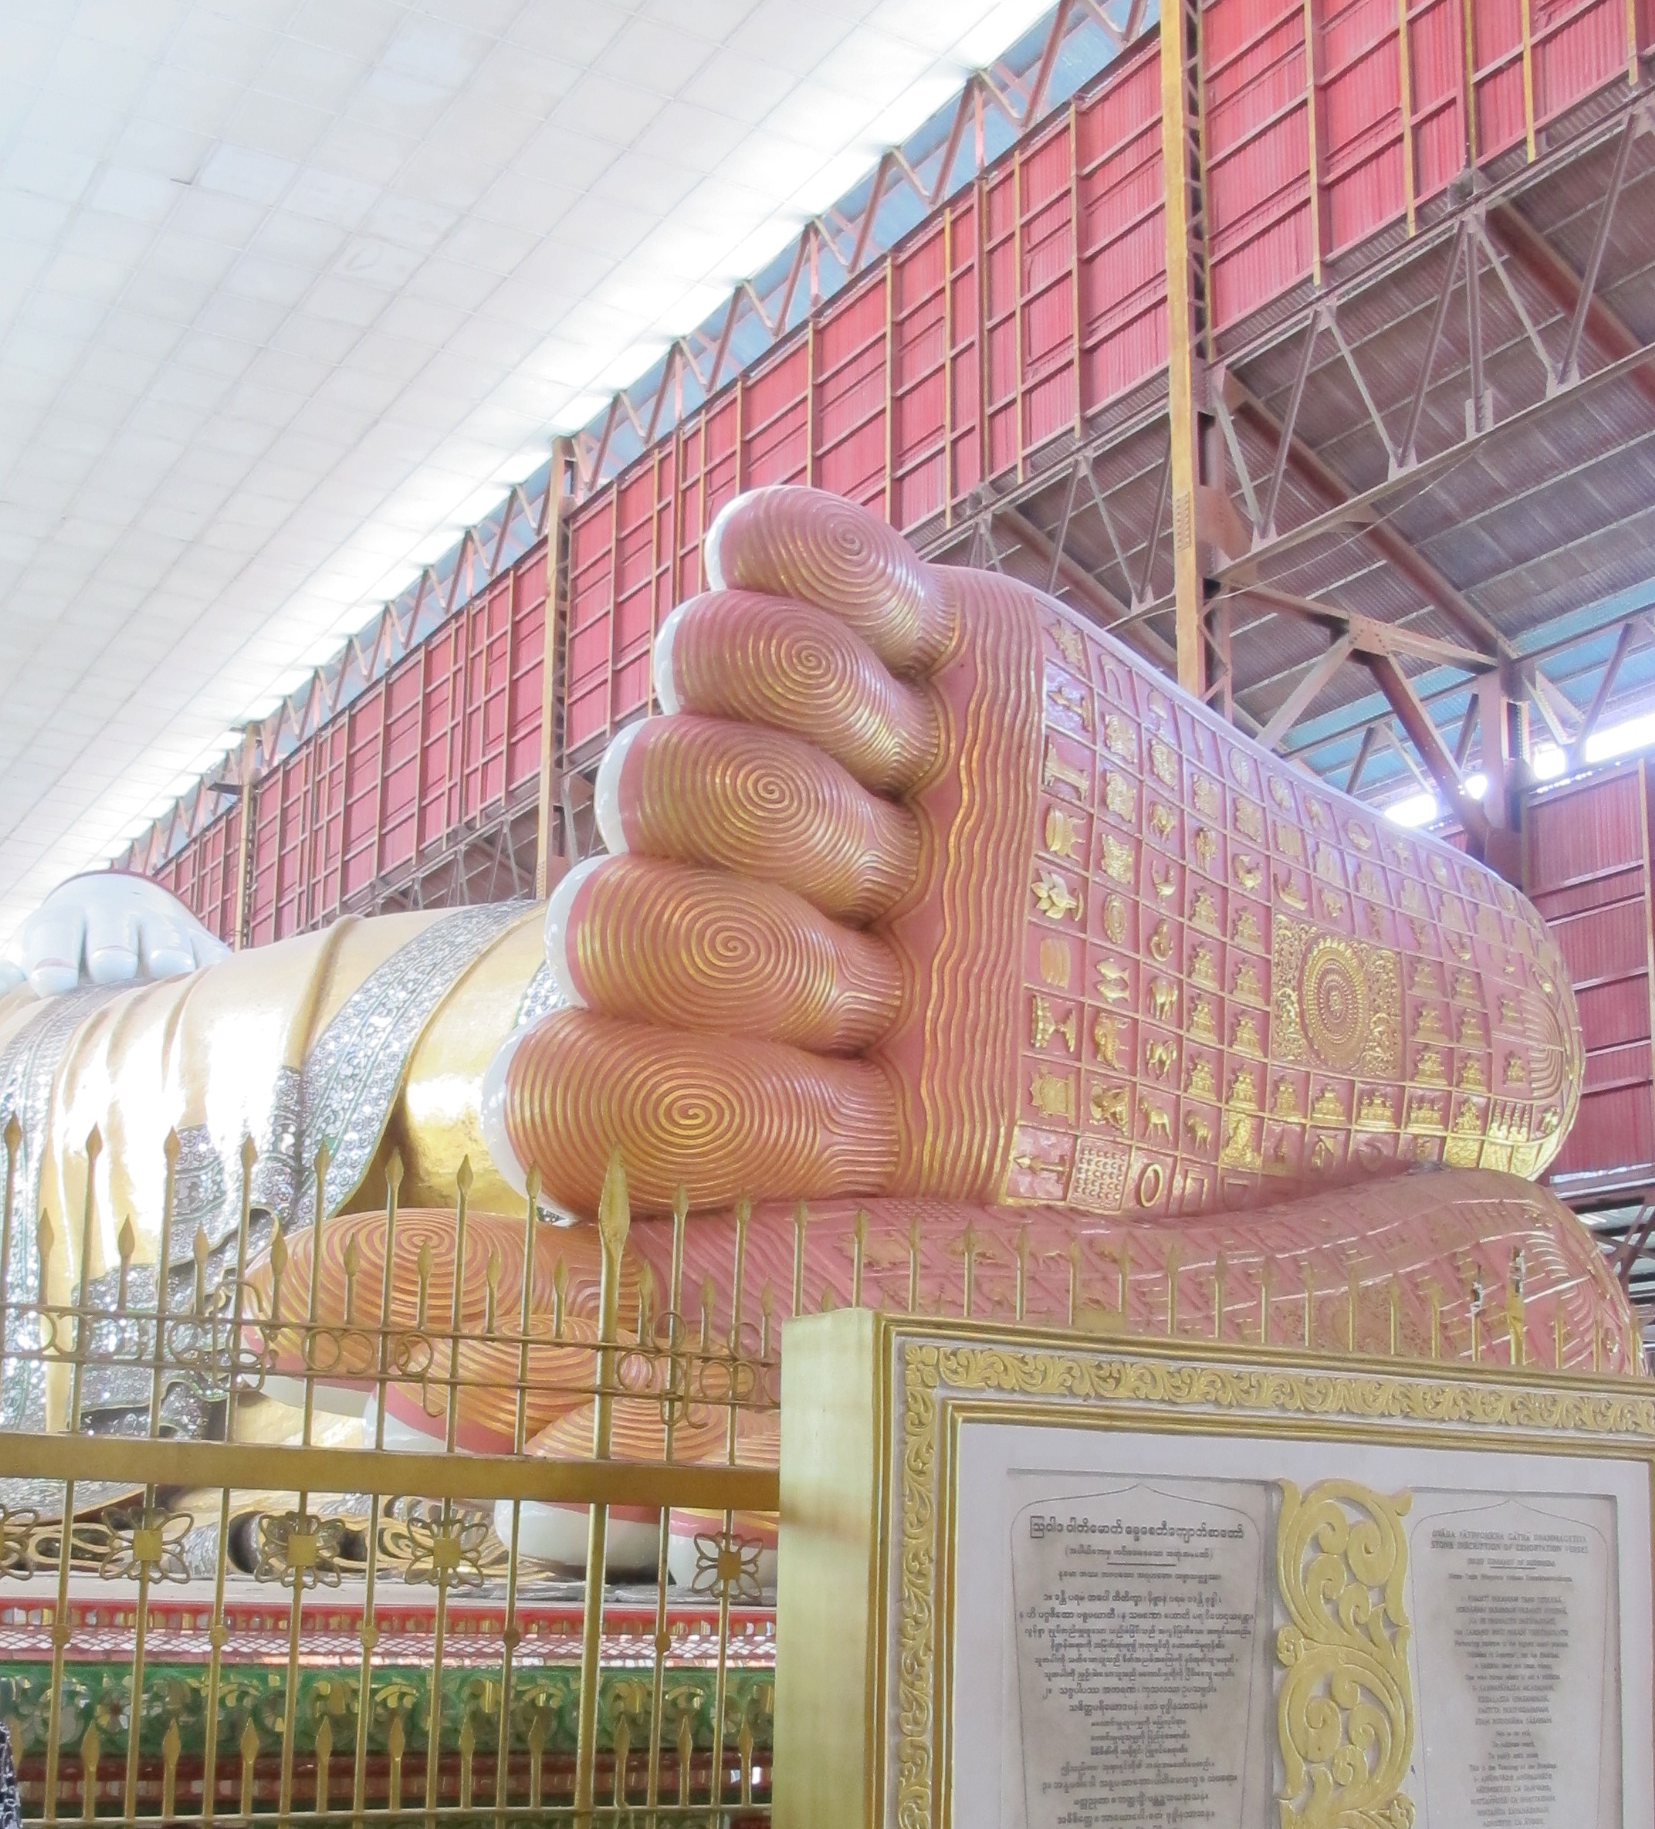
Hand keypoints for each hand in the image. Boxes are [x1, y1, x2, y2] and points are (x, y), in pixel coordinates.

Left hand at [0, 870, 228, 1025]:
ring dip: (165, 949)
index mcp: (61, 926)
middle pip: (110, 929)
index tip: (48, 980)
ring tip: (168, 969)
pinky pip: (210, 954)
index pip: (53, 935)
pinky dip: (214, 966)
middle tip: (109, 968)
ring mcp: (160, 929)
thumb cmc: (64, 960)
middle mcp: (111, 919)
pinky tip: (218, 985)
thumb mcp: (27, 968)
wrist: (122, 913)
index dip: (51, 955)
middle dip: (109, 946)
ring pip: (164, 935)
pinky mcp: (201, 947)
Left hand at [484, 485, 1577, 1218]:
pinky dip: (822, 577)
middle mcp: (736, 946)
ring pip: (663, 711)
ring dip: (802, 772)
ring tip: (926, 819)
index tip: (856, 1114)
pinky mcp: (895, 650)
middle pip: (603, 900)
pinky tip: (919, 658)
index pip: (561, 1091)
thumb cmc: (1148, 1179)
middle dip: (757, 946)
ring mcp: (808, 787)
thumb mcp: (950, 1281)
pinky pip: (757, 548)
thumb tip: (502, 1262)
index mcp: (719, 1108)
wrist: (1326, 1028)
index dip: (683, 1095)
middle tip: (902, 973)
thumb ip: (735, 1272)